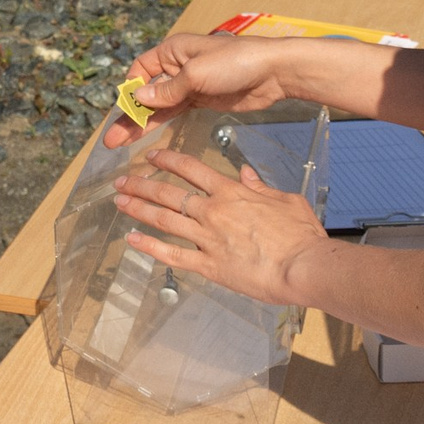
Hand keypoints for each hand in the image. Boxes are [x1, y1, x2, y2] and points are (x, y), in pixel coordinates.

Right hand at [99, 33, 293, 147]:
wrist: (273, 73)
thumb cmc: (235, 62)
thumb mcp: (196, 74)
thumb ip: (167, 89)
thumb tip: (139, 97)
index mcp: (172, 51)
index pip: (140, 70)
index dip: (129, 91)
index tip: (123, 112)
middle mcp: (177, 67)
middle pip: (146, 92)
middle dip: (129, 115)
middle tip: (111, 140)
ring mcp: (189, 85)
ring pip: (158, 106)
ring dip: (141, 124)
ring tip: (121, 143)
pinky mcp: (202, 100)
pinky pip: (174, 113)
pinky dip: (160, 124)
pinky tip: (147, 136)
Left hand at [111, 149, 328, 308]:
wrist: (303, 267)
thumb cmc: (300, 234)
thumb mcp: (285, 199)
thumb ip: (260, 185)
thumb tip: (245, 173)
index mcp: (231, 193)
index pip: (191, 169)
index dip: (167, 160)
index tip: (151, 156)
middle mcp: (213, 212)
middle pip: (168, 193)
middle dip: (141, 185)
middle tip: (122, 181)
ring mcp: (208, 239)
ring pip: (164, 220)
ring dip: (139, 209)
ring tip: (119, 202)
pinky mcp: (209, 266)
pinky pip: (172, 255)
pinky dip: (150, 247)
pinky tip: (133, 240)